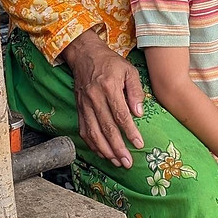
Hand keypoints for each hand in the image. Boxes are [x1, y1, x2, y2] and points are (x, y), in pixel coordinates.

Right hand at [61, 30, 143, 168]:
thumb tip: (138, 113)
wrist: (84, 55)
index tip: (139, 144)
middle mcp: (94, 98)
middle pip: (107, 128)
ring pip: (94, 133)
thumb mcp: (128, 70)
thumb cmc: (110, 62)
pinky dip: (93, 144)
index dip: (130, 132)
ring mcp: (84, 105)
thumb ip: (135, 91)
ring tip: (116, 162)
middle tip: (127, 162)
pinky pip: (84, 131)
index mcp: (109, 87)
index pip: (120, 115)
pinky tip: (102, 153)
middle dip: (118, 148)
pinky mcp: (79, 109)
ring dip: (105, 150)